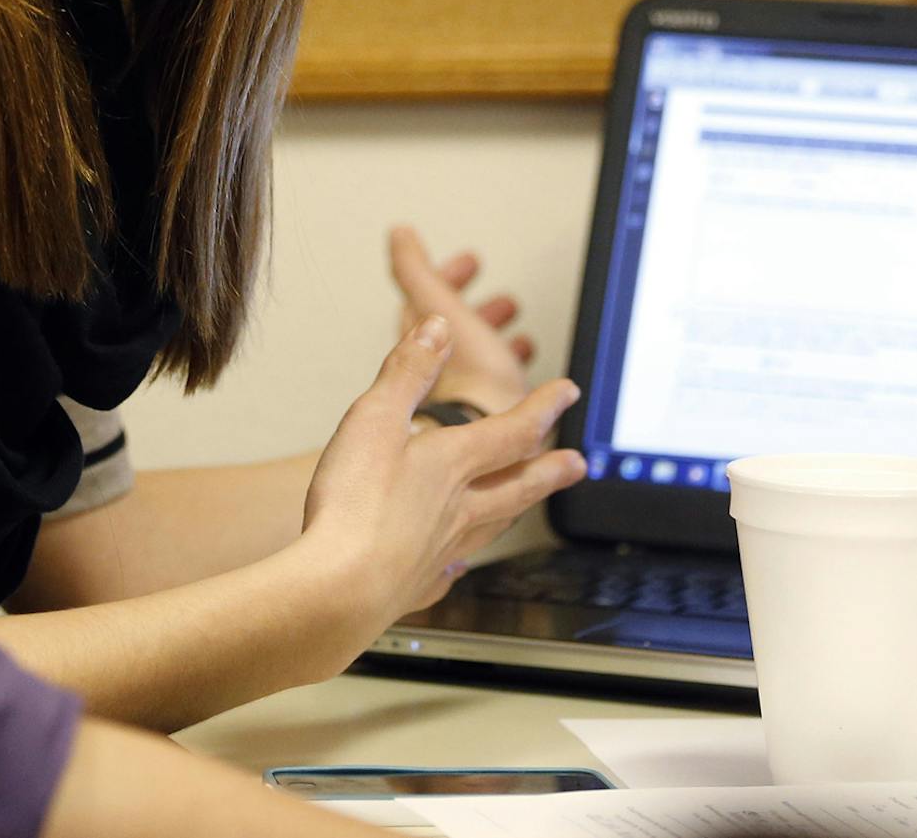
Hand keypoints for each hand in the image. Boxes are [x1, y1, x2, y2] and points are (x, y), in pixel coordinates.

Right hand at [299, 316, 585, 629]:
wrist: (339, 587)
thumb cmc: (354, 505)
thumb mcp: (376, 419)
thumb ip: (408, 372)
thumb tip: (439, 329)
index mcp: (452, 464)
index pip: (512, 431)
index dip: (543, 408)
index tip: (568, 393)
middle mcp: (458, 508)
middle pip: (516, 486)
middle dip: (549, 470)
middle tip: (578, 464)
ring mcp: (440, 551)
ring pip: (491, 527)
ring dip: (516, 512)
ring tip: (530, 509)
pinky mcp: (413, 585)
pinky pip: (448, 572)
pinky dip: (458, 565)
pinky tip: (457, 567)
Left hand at [389, 224, 533, 416]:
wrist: (494, 441)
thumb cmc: (469, 379)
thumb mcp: (439, 306)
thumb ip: (414, 271)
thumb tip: (398, 234)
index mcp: (423, 345)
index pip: (428, 304)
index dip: (449, 278)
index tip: (470, 263)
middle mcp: (439, 376)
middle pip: (458, 336)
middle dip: (482, 315)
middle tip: (506, 304)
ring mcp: (465, 399)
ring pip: (482, 366)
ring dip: (502, 347)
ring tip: (524, 343)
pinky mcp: (490, 424)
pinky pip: (500, 394)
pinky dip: (514, 380)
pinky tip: (532, 387)